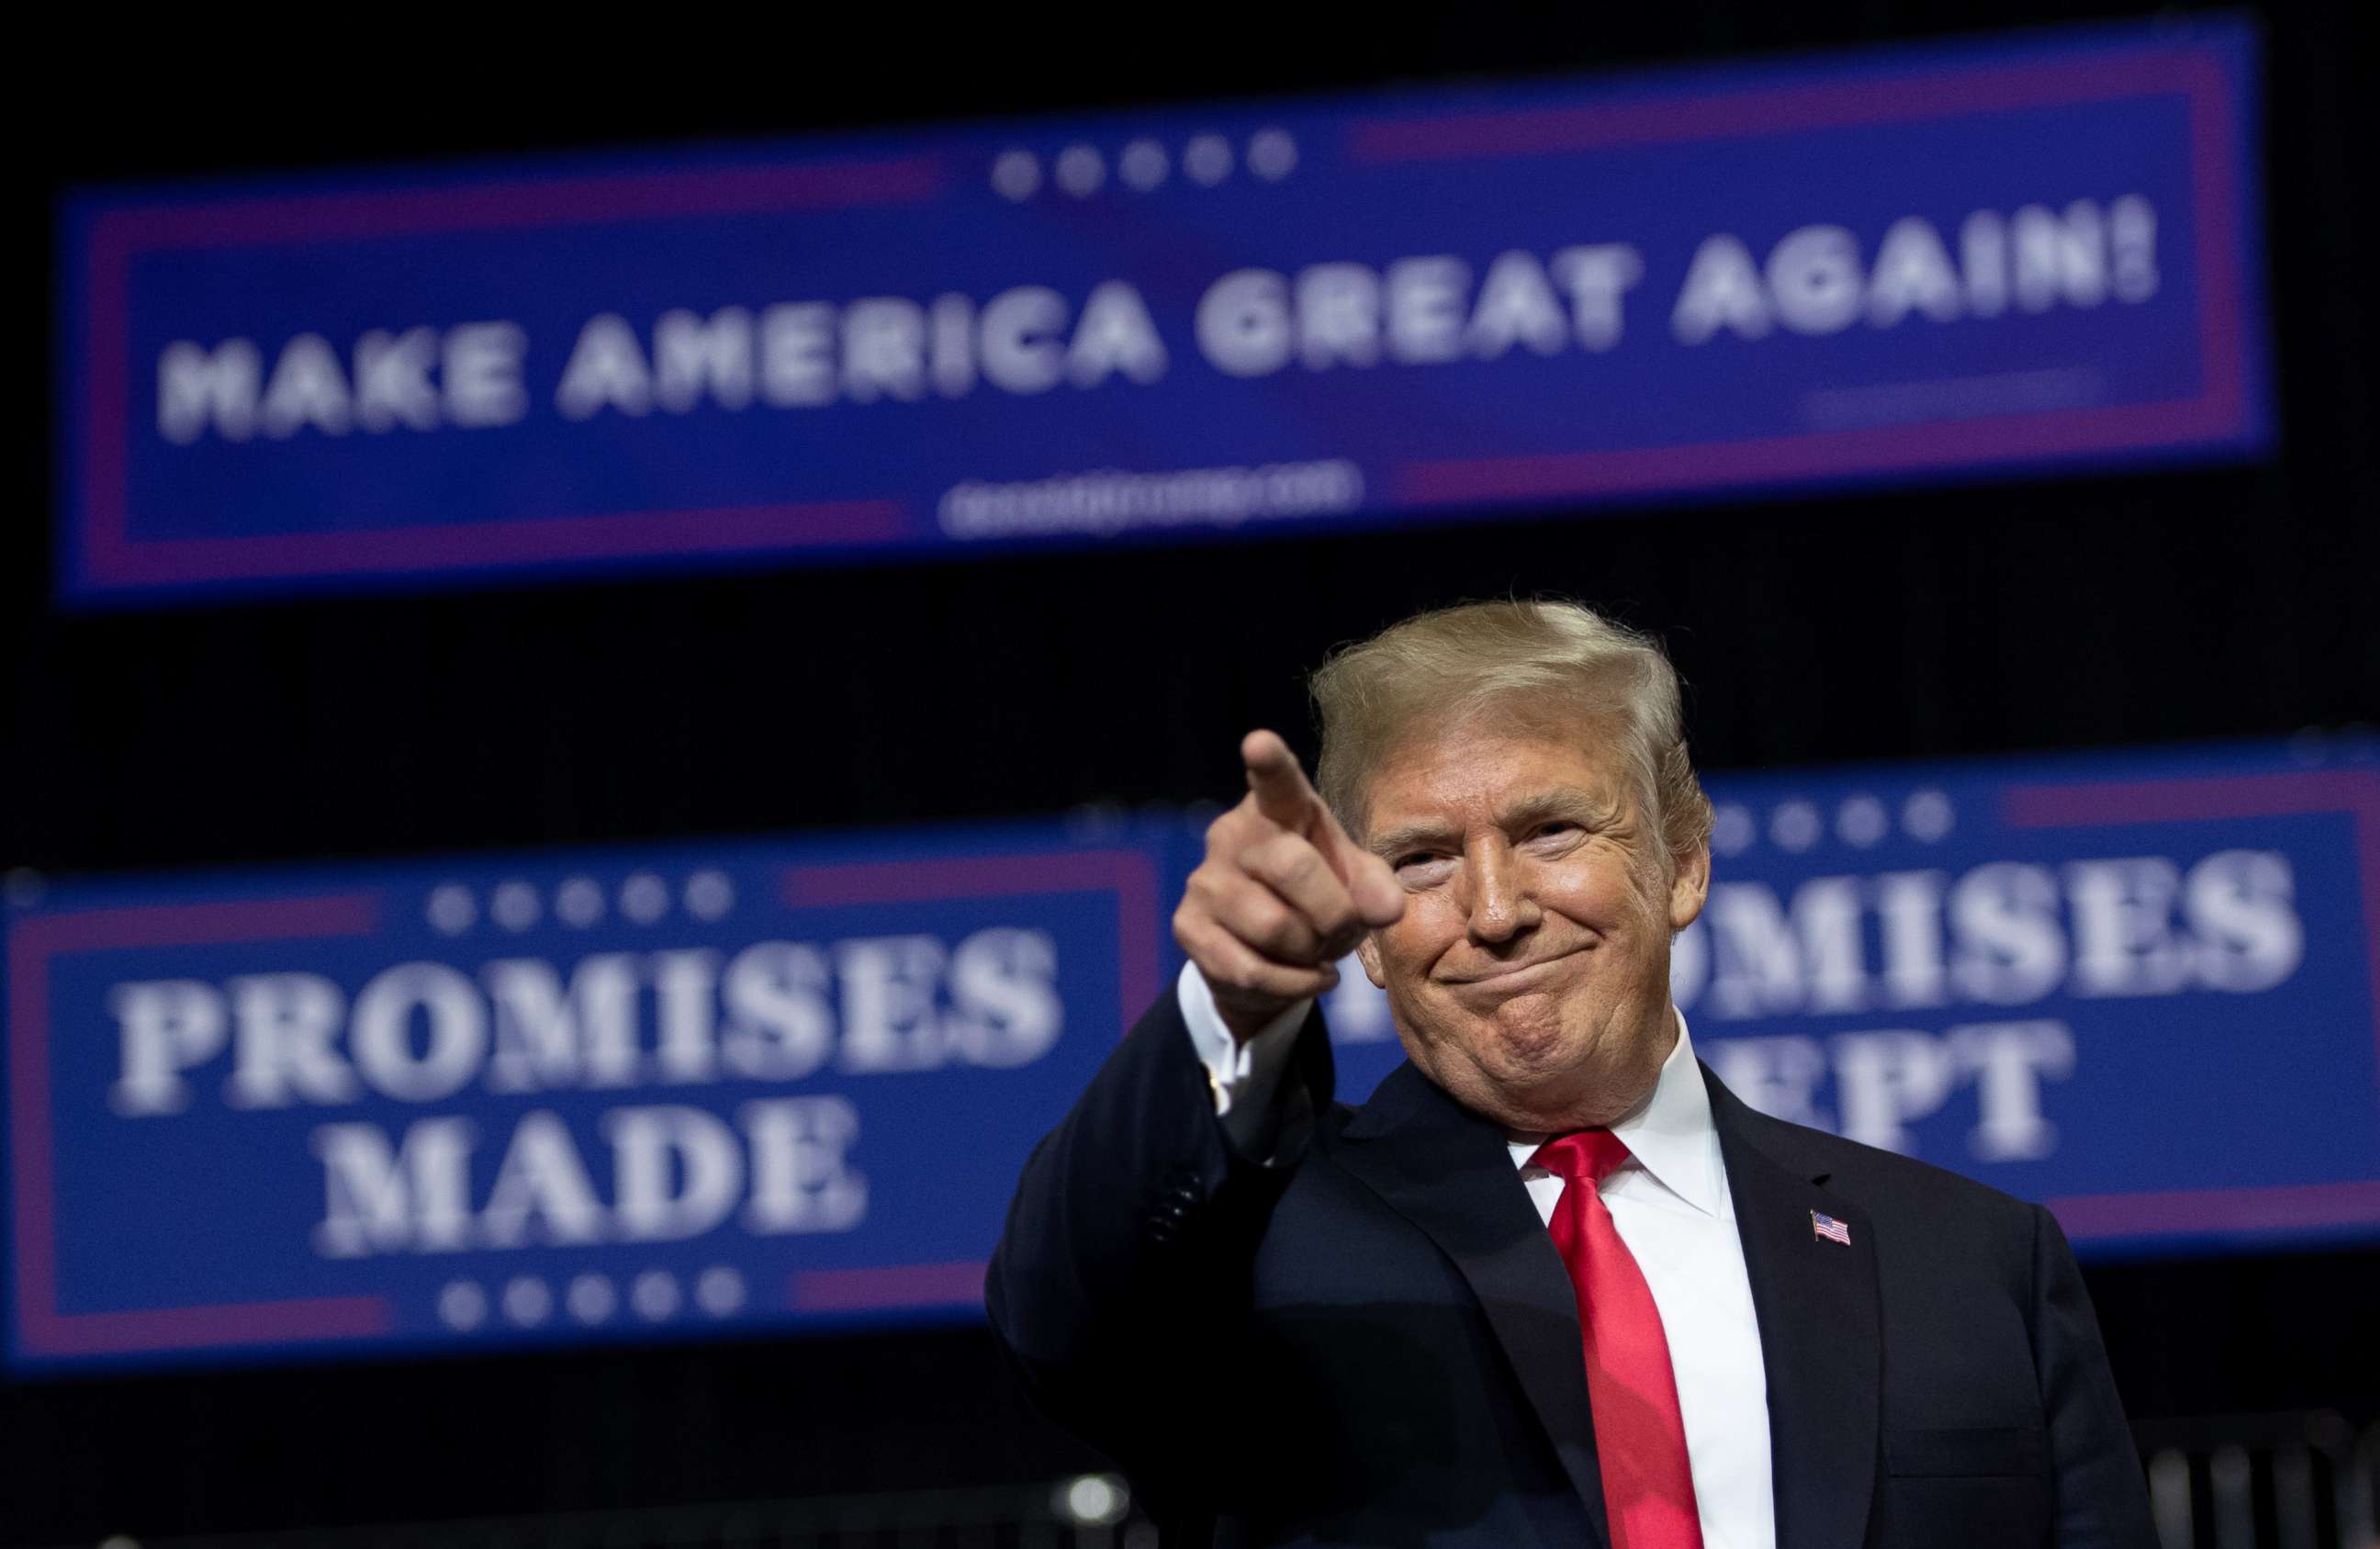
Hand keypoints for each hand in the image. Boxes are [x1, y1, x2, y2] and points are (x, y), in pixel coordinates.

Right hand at [1174, 730, 1407, 1042]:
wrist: (1271, 955)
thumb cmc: (1321, 899)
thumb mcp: (1358, 887)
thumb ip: (1377, 888)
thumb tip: (1387, 909)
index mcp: (1280, 810)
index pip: (1276, 782)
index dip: (1269, 763)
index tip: (1259, 742)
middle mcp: (1233, 833)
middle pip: (1292, 867)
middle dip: (1333, 913)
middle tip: (1341, 930)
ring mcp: (1204, 879)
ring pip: (1273, 926)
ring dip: (1311, 952)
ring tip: (1317, 950)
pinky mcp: (1188, 927)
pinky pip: (1250, 969)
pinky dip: (1293, 985)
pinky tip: (1308, 977)